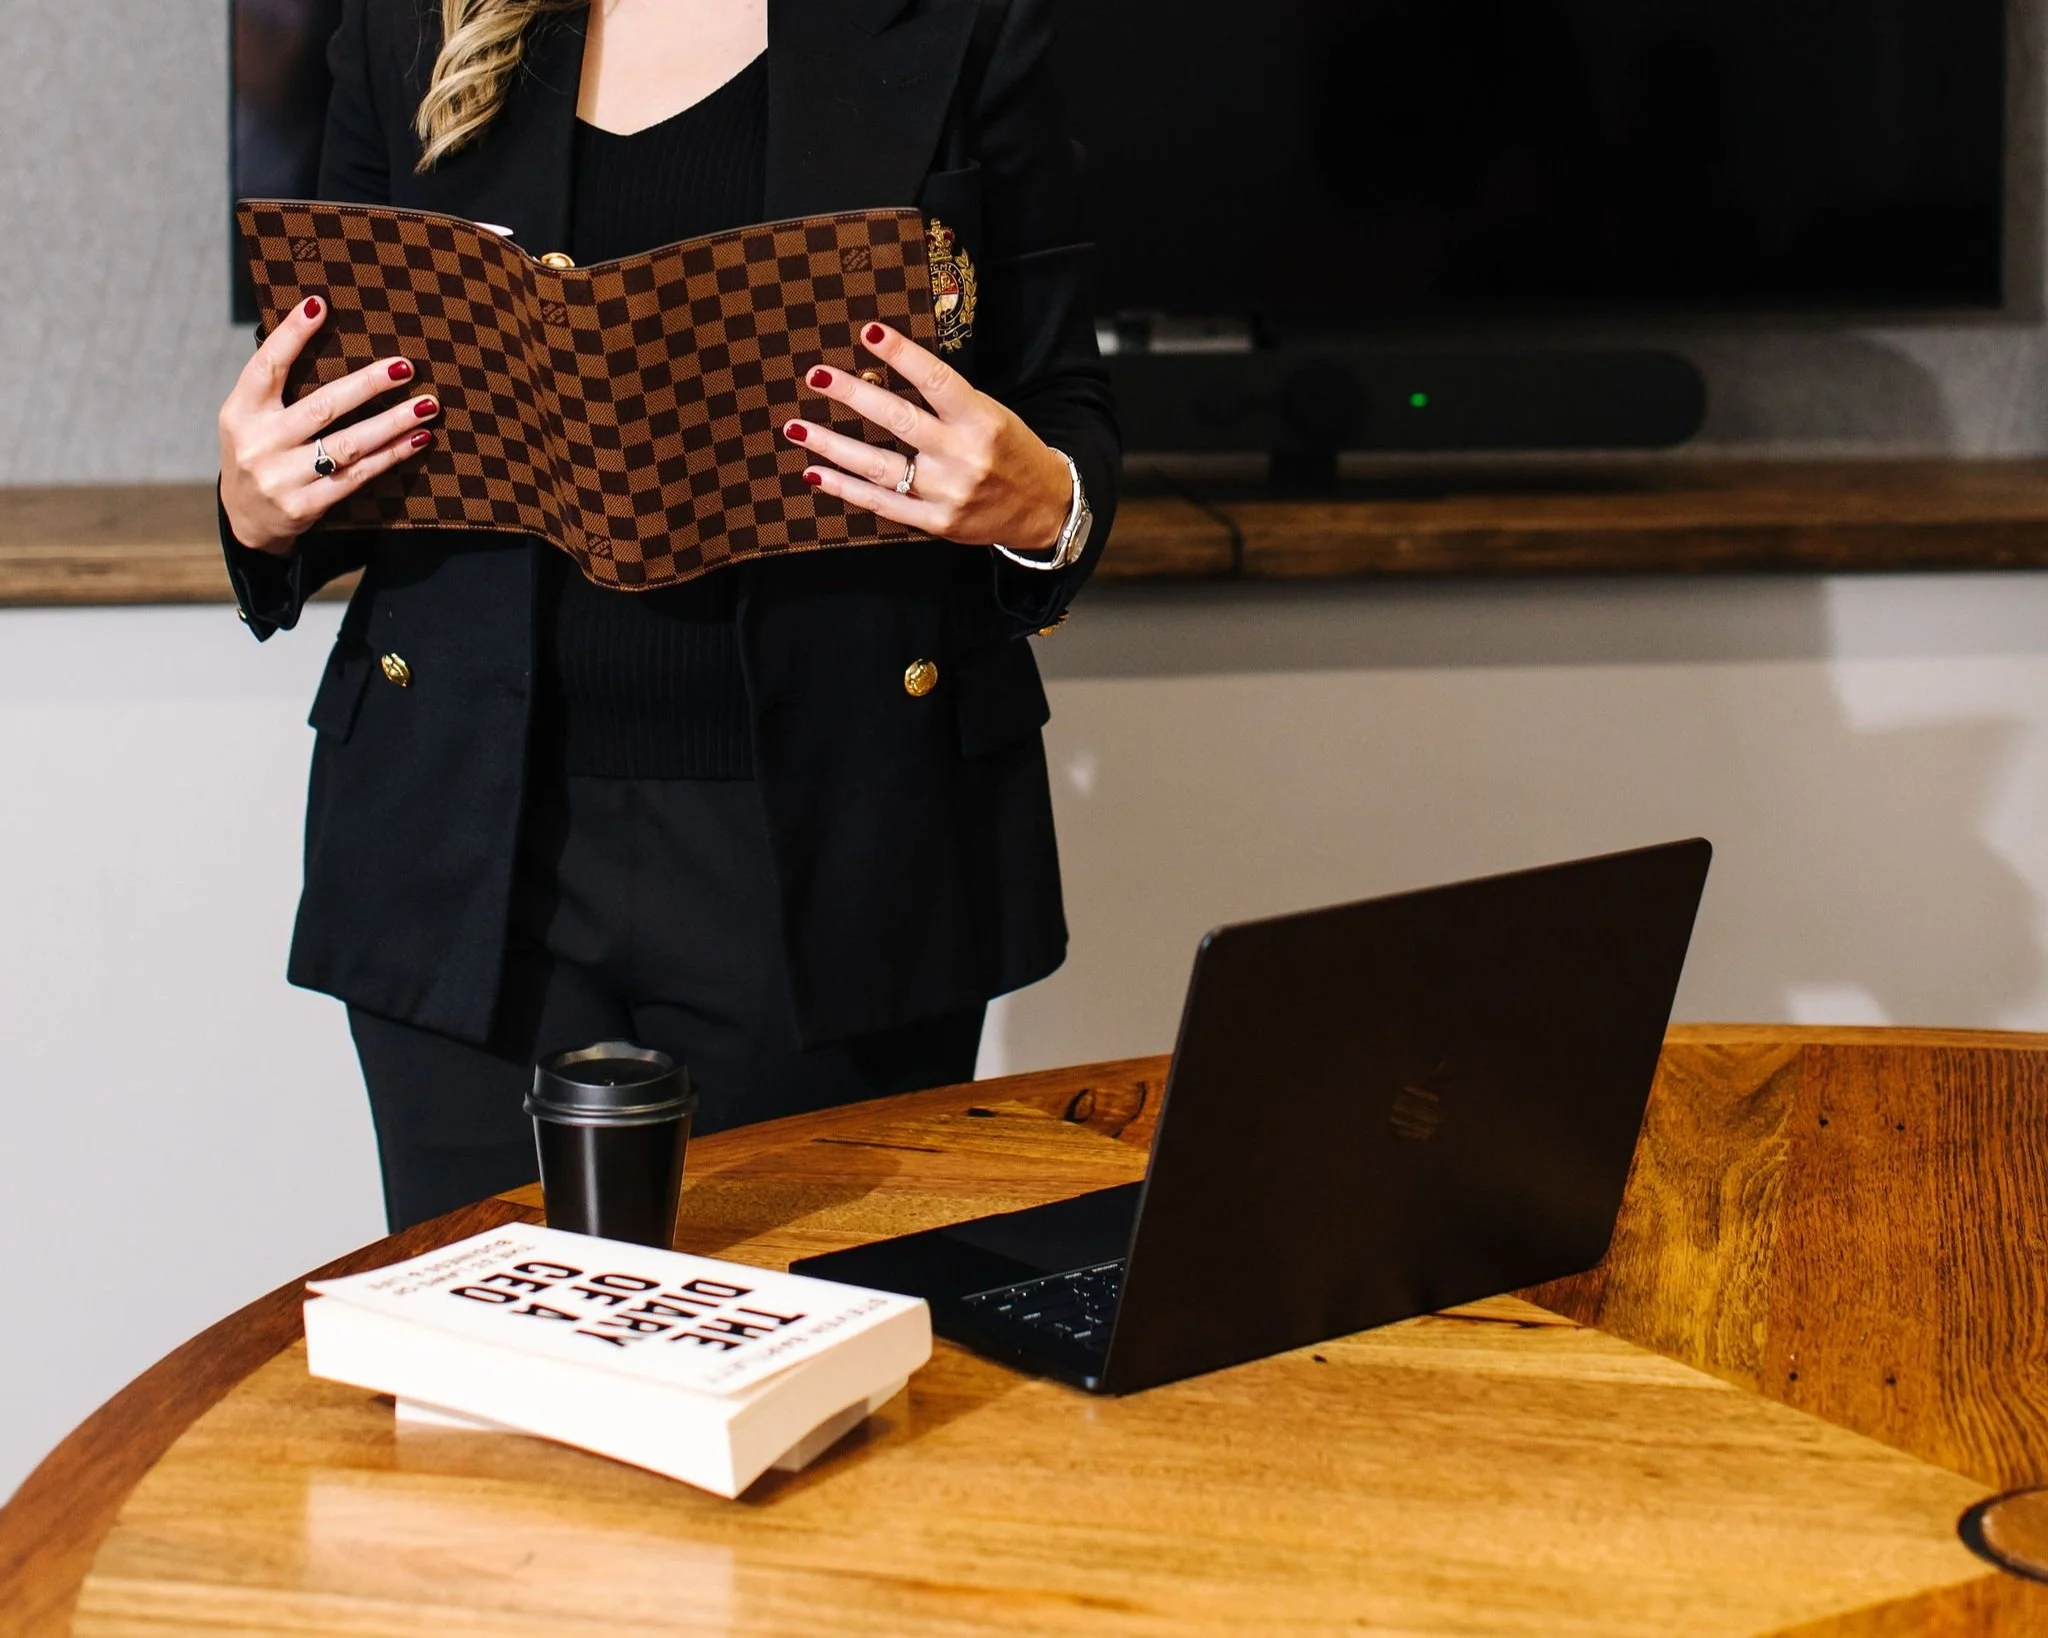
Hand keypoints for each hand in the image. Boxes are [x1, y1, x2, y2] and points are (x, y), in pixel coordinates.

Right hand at [217, 296, 439, 556]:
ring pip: (347, 445)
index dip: (291, 335)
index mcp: (241, 412)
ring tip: (427, 406)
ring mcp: (280, 478)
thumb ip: (278, 385)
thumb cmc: (261, 452)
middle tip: (405, 366)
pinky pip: (357, 476)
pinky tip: (417, 440)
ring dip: (392, 424)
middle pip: (322, 407)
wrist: (246, 519)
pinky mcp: (304, 506)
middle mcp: (258, 443)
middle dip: (367, 385)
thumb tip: (320, 328)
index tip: (319, 305)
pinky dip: (390, 456)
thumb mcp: (251, 417)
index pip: (266, 367)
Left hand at [781, 323, 1071, 554]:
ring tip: (797, 427)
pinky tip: (816, 473)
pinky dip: (846, 488)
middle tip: (817, 376)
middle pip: (899, 420)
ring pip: (879, 466)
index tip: (869, 332)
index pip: (936, 381)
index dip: (901, 355)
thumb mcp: (990, 414)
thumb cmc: (1011, 451)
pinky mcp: (936, 522)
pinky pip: (883, 504)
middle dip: (854, 395)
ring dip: (832, 446)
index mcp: (981, 420)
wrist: (1044, 508)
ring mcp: (947, 493)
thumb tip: (880, 374)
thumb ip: (944, 402)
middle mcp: (963, 456)